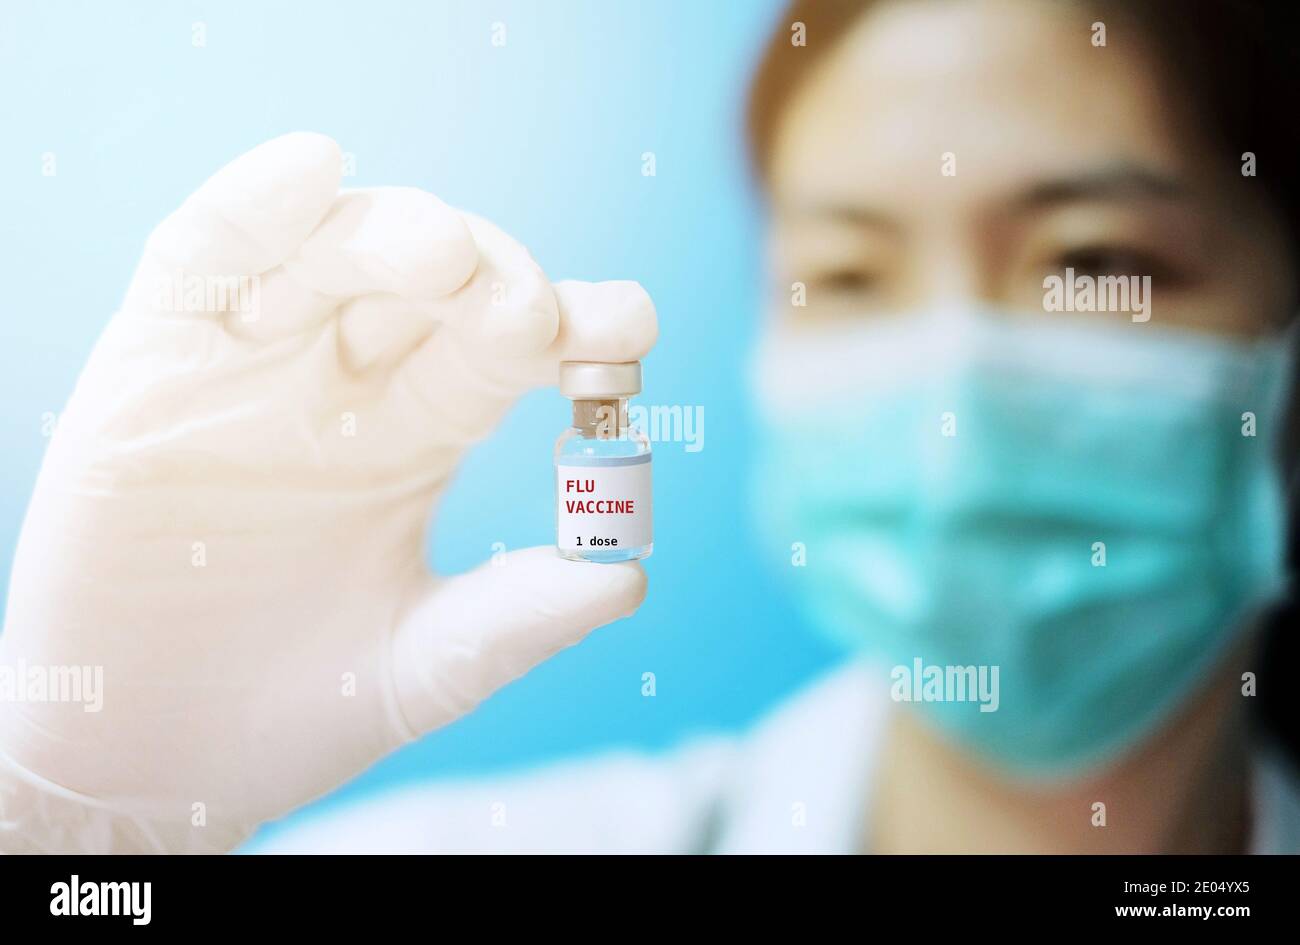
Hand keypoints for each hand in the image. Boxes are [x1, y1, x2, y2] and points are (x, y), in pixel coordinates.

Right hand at [0, 132, 655, 851]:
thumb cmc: (296, 709)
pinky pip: (201, 256)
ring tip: (444, 257)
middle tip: (533, 313)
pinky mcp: (155, 359)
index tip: (630, 327)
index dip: (573, 325)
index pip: (507, 348)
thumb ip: (517, 618)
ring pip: (330, 252)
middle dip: (491, 279)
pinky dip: (250, 207)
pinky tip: (311, 170)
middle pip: (432, 286)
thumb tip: (630, 578)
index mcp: (418, 431)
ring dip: (391, 235)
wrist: (155, 761)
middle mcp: (345, 380)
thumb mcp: (424, 665)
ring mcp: (252, 361)